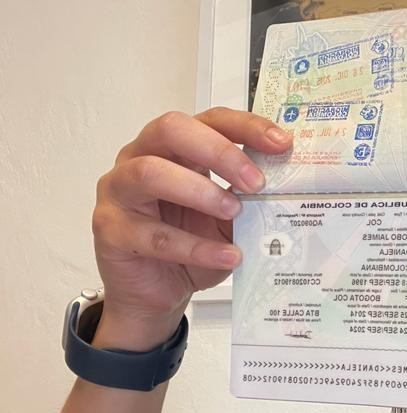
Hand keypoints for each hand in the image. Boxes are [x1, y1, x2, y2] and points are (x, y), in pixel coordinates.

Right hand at [91, 108, 291, 346]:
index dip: (246, 127)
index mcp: (175, 148)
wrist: (159, 292)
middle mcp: (140, 158)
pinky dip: (196, 246)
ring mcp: (119, 191)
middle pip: (172, 130)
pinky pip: (153, 234)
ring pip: (150, 173)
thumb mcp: (228, 219)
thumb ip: (247, 197)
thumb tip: (291, 185)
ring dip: (201, 191)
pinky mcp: (110, 229)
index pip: (210, 120)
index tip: (282, 143)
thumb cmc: (192, 245)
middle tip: (255, 182)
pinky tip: (229, 256)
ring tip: (235, 212)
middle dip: (219, 151)